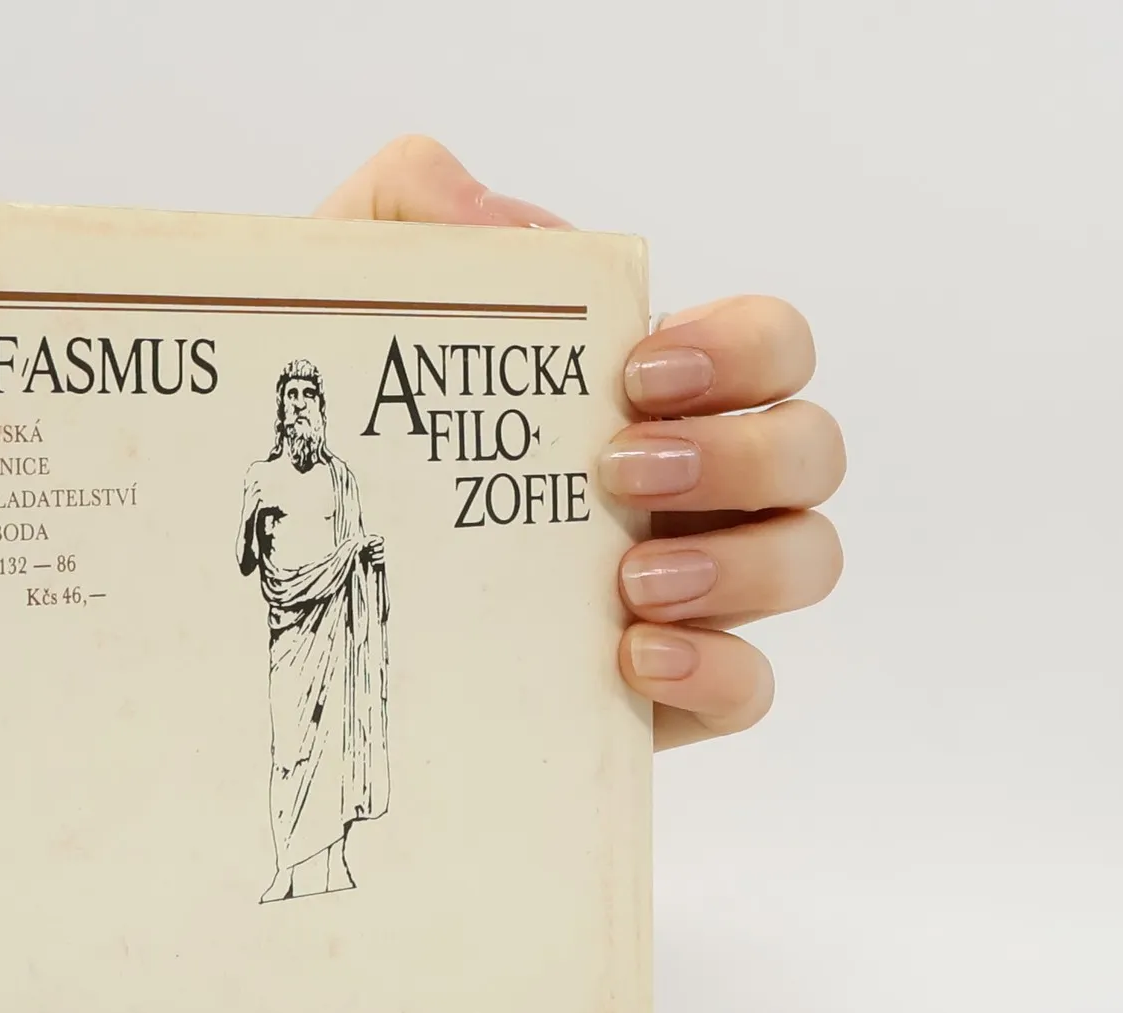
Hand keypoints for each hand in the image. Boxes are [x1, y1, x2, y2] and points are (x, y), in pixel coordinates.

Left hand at [317, 137, 843, 749]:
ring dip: (741, 564)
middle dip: (741, 455)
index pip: (770, 347)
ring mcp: (690, 593)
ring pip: (806, 561)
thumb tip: (508, 225)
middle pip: (811, 450)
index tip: (636, 374)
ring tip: (629, 580)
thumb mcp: (350, 311)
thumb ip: (407, 207)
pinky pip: (751, 688)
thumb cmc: (360, 450)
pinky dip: (716, 670)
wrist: (311, 601)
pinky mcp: (664, 694)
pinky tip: (634, 657)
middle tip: (620, 472)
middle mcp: (692, 489)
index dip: (742, 350)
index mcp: (649, 398)